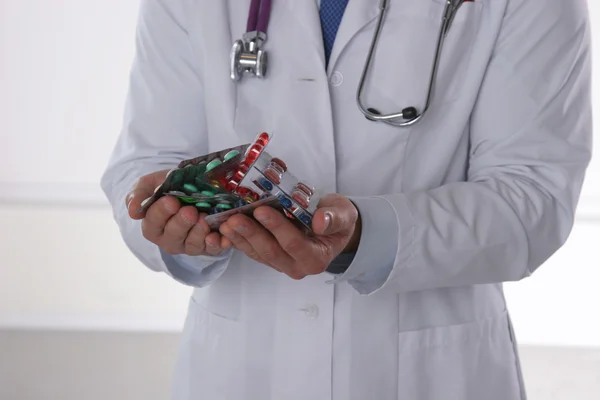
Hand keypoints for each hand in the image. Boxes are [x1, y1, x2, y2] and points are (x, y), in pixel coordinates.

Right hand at [126, 169, 230, 255]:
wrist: (192, 187)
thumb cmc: (168, 187)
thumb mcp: (150, 184)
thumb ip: (139, 195)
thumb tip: (133, 212)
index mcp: (153, 226)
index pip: (153, 223)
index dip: (161, 213)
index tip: (172, 201)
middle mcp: (169, 239)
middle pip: (173, 236)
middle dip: (182, 223)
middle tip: (190, 211)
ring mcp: (188, 245)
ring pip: (192, 245)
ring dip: (198, 234)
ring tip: (204, 220)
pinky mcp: (207, 247)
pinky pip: (212, 250)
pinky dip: (216, 245)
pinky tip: (220, 237)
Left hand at [218, 194, 360, 278]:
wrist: (332, 226)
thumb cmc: (337, 218)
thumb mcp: (344, 214)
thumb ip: (334, 218)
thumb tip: (319, 221)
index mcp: (316, 258)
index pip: (294, 243)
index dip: (276, 228)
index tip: (261, 210)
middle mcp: (298, 267)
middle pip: (271, 251)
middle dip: (251, 234)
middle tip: (234, 218)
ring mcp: (282, 265)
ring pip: (258, 254)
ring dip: (240, 238)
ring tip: (225, 223)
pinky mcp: (271, 259)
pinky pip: (253, 252)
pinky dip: (239, 241)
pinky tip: (227, 229)